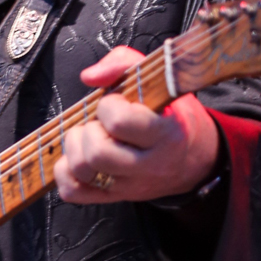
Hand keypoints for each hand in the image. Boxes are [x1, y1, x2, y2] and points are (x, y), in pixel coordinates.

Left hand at [55, 47, 219, 205]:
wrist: (195, 159)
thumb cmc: (172, 116)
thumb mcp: (161, 81)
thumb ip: (125, 63)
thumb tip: (90, 76)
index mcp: (166, 133)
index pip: (120, 122)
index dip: (109, 105)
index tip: (116, 101)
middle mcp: (149, 165)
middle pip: (97, 153)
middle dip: (89, 130)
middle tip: (100, 123)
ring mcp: (130, 185)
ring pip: (83, 171)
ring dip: (75, 148)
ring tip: (90, 137)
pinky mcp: (113, 197)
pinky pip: (73, 192)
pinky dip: (65, 172)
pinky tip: (78, 157)